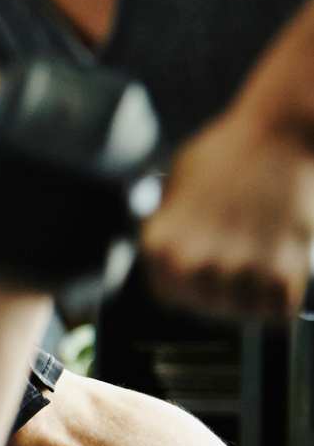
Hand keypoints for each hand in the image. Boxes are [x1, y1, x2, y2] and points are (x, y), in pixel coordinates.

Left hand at [143, 101, 313, 322]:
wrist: (279, 133)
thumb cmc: (228, 154)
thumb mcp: (174, 189)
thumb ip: (170, 230)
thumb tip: (170, 258)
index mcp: (159, 247)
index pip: (172, 296)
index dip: (193, 286)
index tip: (208, 272)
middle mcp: (192, 264)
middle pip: (209, 308)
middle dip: (226, 291)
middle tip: (245, 260)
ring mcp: (235, 269)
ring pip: (244, 313)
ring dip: (257, 295)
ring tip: (264, 258)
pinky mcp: (281, 269)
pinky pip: (278, 310)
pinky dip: (284, 296)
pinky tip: (285, 266)